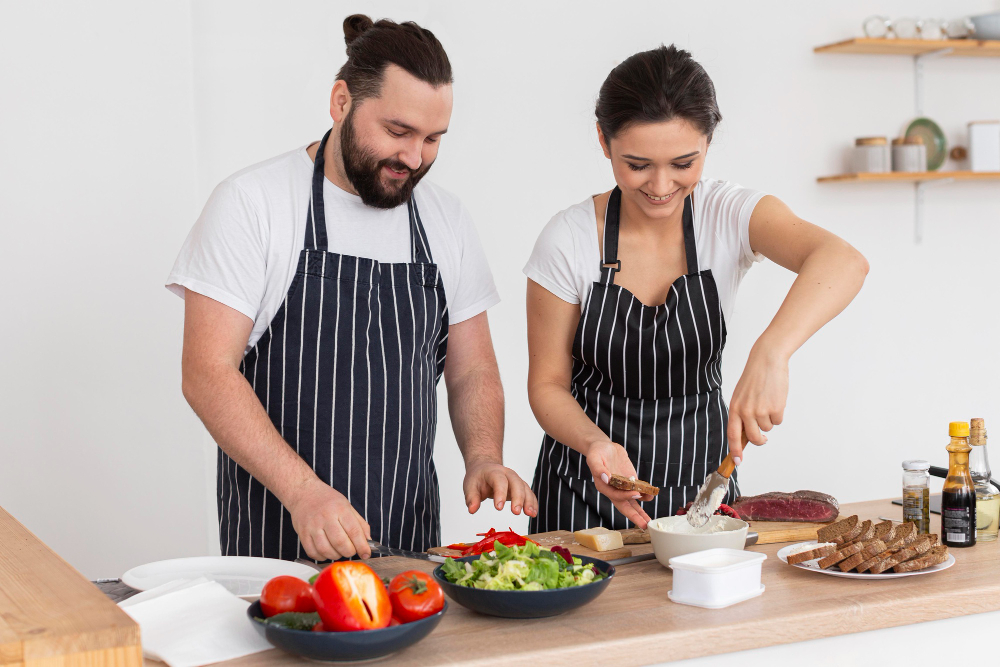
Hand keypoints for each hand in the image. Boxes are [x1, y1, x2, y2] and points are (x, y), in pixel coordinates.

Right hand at [285, 479, 371, 560]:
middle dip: (350, 552)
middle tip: (351, 551)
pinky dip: (322, 557)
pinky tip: (327, 552)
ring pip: (326, 550)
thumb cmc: (328, 500)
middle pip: (340, 543)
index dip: (362, 546)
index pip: (354, 531)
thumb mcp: (347, 506)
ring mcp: (312, 526)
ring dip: (336, 555)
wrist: (304, 492)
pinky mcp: (302, 534)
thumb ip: (359, 524)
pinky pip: (313, 553)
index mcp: (340, 509)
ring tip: (339, 551)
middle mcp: (326, 517)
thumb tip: (368, 541)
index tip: (366, 554)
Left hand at [463, 461, 538, 517]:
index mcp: (494, 472)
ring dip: (529, 501)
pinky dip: (532, 503)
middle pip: (516, 483)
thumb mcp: (470, 486)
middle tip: (516, 512)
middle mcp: (507, 474)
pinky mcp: (521, 487)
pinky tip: (533, 513)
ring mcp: (516, 480)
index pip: (499, 481)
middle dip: (518, 498)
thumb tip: (472, 510)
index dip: (500, 493)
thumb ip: (471, 498)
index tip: (498, 508)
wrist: (484, 468)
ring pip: (525, 488)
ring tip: (530, 514)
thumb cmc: (478, 478)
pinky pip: (529, 493)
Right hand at [585, 440, 651, 527]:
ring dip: (641, 511)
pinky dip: (645, 495)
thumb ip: (598, 468)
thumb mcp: (594, 458)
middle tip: (644, 526)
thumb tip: (607, 477)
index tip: (636, 494)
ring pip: (633, 502)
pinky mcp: (630, 481)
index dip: (626, 496)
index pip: (616, 496)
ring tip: (649, 519)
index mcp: (604, 487)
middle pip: (625, 506)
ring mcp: (623, 487)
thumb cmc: (596, 452)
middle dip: (635, 516)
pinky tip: (651, 496)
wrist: (603, 447)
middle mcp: (614, 490)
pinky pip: (638, 490)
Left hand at [728, 343, 788, 460]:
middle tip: (763, 438)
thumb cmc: (754, 378)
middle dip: (759, 440)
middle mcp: (746, 411)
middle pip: (753, 437)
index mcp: (735, 408)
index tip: (737, 461)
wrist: (766, 361)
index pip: (733, 434)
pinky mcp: (775, 408)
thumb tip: (745, 435)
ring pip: (768, 428)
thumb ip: (741, 414)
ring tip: (767, 402)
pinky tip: (775, 399)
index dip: (735, 450)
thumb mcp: (741, 396)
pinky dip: (778, 413)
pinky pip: (778, 420)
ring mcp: (761, 410)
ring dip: (769, 420)